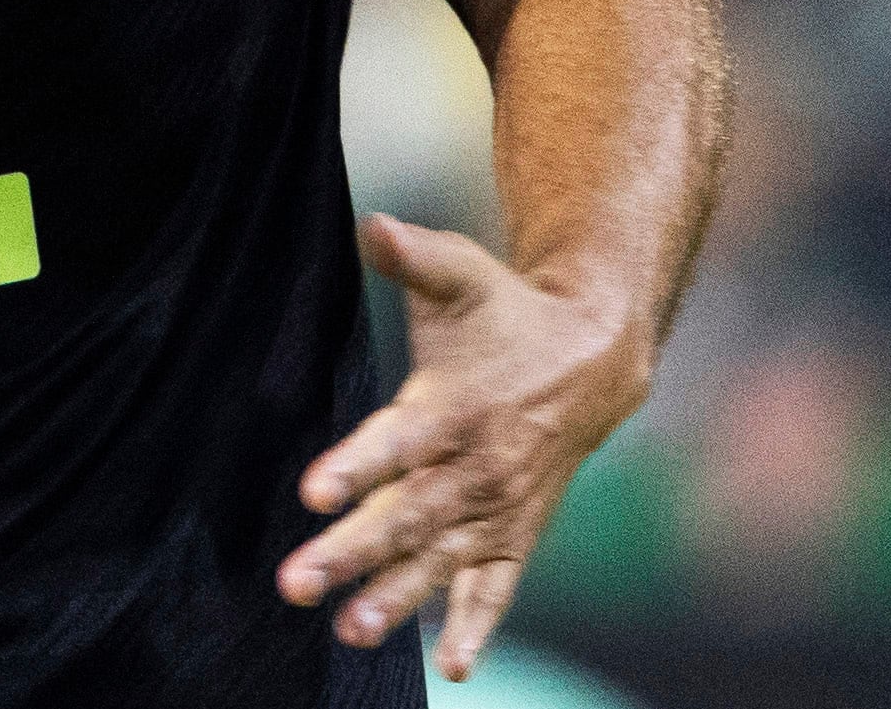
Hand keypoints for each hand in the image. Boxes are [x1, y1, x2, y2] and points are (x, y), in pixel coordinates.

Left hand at [277, 214, 652, 676]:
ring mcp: (496, 509)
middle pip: (405, 516)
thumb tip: (373, 226)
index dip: (356, 467)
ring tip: (351, 630)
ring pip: (440, 561)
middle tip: (296, 583)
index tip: (314, 493)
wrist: (594, 358)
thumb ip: (412, 254)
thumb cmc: (507, 313)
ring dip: (396, 599)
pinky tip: (449, 667)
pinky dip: (475, 627)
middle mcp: (474, 467)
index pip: (397, 441)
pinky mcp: (515, 535)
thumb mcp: (462, 274)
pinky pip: (495, 589)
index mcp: (452, 406)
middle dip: (351, 552)